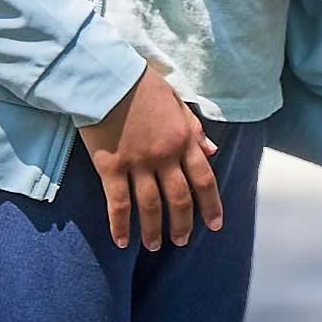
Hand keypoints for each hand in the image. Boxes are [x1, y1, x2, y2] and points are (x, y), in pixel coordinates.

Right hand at [80, 67, 223, 250]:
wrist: (106, 75)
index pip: (204, 179)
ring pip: (151, 206)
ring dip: (154, 230)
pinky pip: (118, 203)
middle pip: (179, 198)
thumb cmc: (141, 84)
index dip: (211, 205)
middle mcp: (164, 155)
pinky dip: (120, 225)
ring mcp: (137, 163)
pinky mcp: (111, 166)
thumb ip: (194, 129)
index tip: (215, 225)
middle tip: (182, 240)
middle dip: (183, 224)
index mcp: (183, 138)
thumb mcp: (176, 101)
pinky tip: (121, 242)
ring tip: (154, 246)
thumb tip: (212, 152)